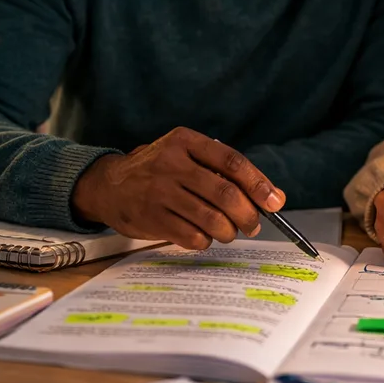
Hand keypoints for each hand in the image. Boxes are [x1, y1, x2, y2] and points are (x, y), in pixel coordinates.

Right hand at [70, 127, 284, 250]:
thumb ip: (225, 172)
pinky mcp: (151, 218)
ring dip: (229, 232)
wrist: (108, 185)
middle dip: (248, 215)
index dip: (258, 184)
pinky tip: (204, 236)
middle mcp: (172, 164)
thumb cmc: (159, 170)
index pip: (232, 162)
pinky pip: (193, 236)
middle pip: (225, 194)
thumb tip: (273, 197)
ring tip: (229, 232)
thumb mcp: (186, 155)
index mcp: (185, 141)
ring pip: (212, 219)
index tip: (275, 202)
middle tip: (253, 225)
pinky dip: (206, 240)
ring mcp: (159, 192)